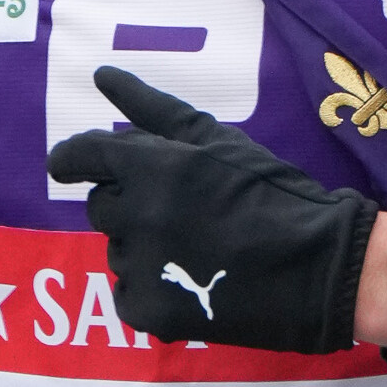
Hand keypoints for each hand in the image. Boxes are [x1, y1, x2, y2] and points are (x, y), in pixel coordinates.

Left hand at [47, 66, 379, 353]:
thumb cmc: (270, 192)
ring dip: (143, 244)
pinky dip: (151, 287)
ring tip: (197, 245)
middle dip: (128, 201)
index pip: (81, 156)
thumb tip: (101, 74)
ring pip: (117, 249)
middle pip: (101, 204)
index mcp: (153, 166)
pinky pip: (128, 292)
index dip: (71, 159)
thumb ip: (152, 108)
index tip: (69, 165)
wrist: (317, 266)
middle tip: (179, 209)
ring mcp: (142, 266)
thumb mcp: (216, 140)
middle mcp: (139, 214)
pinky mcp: (150, 311)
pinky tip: (192, 279)